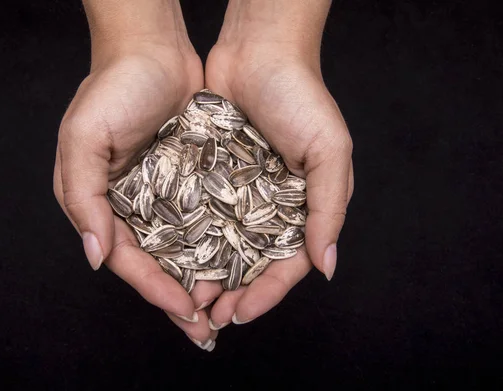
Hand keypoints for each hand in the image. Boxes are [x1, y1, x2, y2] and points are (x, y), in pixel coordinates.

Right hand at [53, 37, 218, 347]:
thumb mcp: (82, 139)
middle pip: (156, 263)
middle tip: (207, 331)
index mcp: (100, 203)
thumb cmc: (112, 89)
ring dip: (201, 278)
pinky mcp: (190, 179)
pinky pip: (204, 218)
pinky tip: (237, 263)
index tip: (185, 311)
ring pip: (183, 248)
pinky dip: (217, 243)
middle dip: (179, 298)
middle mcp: (130, 205)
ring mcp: (162, 194)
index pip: (127, 259)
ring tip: (226, 306)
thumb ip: (82, 198)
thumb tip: (96, 256)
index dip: (154, 288)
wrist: (152, 49)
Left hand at [203, 1, 353, 326]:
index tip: (240, 314)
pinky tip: (173, 259)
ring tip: (187, 297)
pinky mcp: (209, 176)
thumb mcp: (329, 151)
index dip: (266, 293)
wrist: (258, 52)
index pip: (285, 264)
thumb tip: (326, 266)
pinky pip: (198, 215)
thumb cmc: (302, 98)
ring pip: (221, 246)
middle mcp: (269, 206)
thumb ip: (329, 208)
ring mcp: (238, 193)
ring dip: (206, 274)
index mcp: (303, 207)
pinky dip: (188, 240)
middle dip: (232, 293)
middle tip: (208, 317)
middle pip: (250, 264)